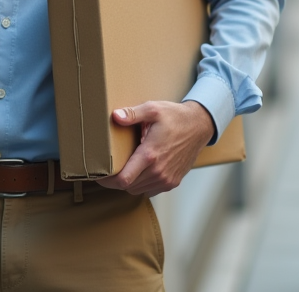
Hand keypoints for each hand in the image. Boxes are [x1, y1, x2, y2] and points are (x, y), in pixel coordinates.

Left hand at [96, 101, 214, 196]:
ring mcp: (166, 179)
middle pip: (128, 186)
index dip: (107, 181)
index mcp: (150, 155)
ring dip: (129, 182)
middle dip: (115, 180)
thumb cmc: (175, 117)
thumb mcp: (153, 109)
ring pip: (138, 190)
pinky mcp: (172, 182)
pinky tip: (140, 171)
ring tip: (124, 167)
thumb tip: (115, 116)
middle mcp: (158, 171)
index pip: (123, 179)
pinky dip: (142, 184)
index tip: (99, 174)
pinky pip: (150, 190)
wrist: (199, 126)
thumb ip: (133, 114)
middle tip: (108, 168)